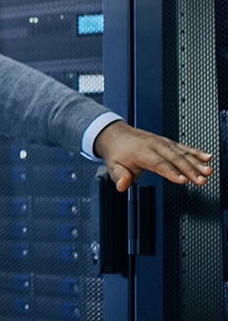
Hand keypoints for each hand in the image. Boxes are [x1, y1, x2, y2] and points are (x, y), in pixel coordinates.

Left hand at [94, 120, 212, 191]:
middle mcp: (154, 145)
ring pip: (182, 152)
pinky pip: (184, 147)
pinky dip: (196, 152)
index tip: (183, 180)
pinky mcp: (168, 142)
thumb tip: (122, 185)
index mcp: (141, 152)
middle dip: (190, 169)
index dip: (171, 172)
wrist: (116, 134)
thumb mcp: (113, 166)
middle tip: (202, 179)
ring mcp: (162, 143)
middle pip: (174, 158)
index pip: (158, 164)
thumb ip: (119, 176)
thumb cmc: (117, 152)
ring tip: (208, 170)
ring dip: (197, 162)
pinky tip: (207, 158)